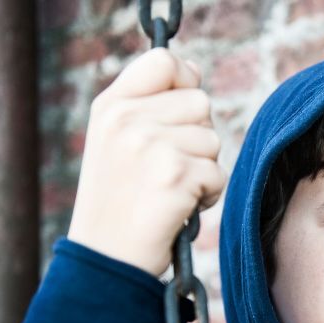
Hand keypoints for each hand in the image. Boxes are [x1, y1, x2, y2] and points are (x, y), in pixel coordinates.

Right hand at [67, 48, 224, 276]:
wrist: (106, 260)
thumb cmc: (118, 203)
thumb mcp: (115, 142)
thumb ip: (149, 104)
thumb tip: (193, 70)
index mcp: (110, 106)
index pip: (164, 60)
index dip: (185, 81)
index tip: (181, 114)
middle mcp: (126, 120)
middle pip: (200, 102)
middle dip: (197, 138)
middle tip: (168, 169)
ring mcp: (149, 146)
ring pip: (212, 140)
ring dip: (203, 170)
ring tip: (170, 191)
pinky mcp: (173, 176)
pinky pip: (217, 174)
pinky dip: (207, 196)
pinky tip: (179, 208)